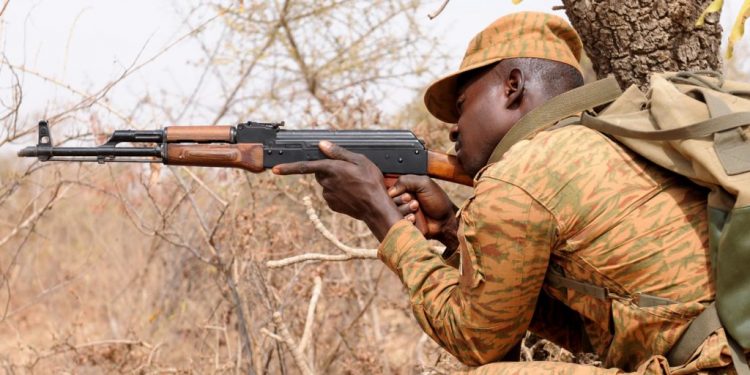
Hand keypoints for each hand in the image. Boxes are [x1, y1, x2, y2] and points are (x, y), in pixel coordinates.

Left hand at [272, 141, 402, 240]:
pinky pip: (331, 195)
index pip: (304, 166)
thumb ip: (339, 152)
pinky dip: (339, 193)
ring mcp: (328, 195)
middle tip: (348, 172)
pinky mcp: (332, 205)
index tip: (275, 170)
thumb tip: (323, 145)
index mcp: (331, 168)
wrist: (375, 208)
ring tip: (354, 184)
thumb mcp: (360, 160)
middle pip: (320, 172)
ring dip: (335, 182)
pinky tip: (352, 193)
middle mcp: (326, 182)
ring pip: (326, 184)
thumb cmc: (371, 182)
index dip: (288, 168)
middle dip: (328, 170)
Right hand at [388, 175, 457, 248]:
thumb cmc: (438, 201)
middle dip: (402, 202)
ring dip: (405, 210)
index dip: (396, 193)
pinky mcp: (403, 225)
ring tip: (416, 210)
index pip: (390, 190)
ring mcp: (402, 214)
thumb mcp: (424, 183)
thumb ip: (406, 181)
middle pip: (389, 202)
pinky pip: (396, 223)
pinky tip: (414, 219)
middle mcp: (401, 201)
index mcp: (405, 189)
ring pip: (392, 213)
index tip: (407, 195)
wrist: (445, 221)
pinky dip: (405, 220)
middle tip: (415, 203)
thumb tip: (391, 190)